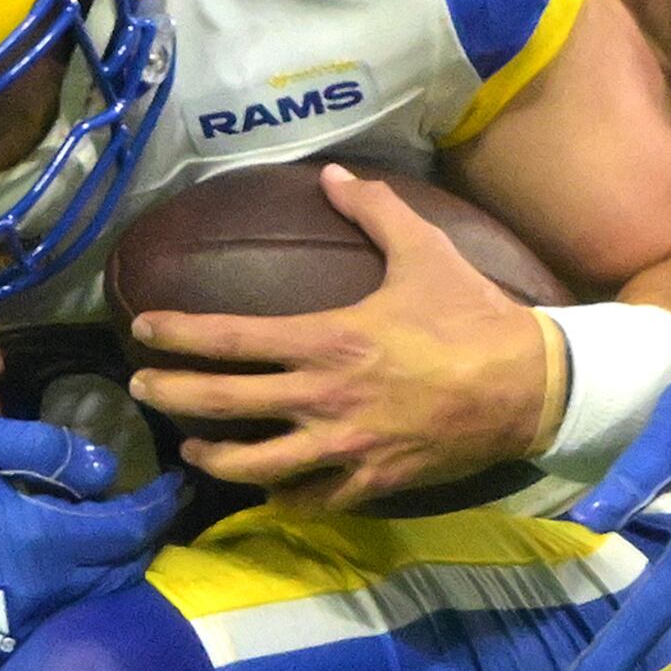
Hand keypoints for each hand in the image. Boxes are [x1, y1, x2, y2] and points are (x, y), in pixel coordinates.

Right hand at [0, 414, 183, 670]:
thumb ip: (44, 448)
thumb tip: (106, 469)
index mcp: (40, 542)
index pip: (128, 531)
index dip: (159, 506)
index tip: (174, 486)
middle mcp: (38, 598)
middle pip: (117, 576)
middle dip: (138, 542)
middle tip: (141, 511)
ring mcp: (12, 633)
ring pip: (86, 606)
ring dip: (103, 574)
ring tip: (103, 540)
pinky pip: (47, 630)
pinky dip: (64, 603)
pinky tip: (54, 576)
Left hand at [124, 166, 551, 509]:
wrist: (531, 386)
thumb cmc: (473, 316)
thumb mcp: (425, 250)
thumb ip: (373, 210)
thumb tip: (333, 173)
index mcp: (328, 340)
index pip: (230, 338)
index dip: (179, 335)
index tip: (144, 330)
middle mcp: (323, 397)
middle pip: (222, 404)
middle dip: (170, 397)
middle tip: (140, 391)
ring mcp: (344, 447)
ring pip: (253, 465)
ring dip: (213, 456)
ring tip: (193, 446)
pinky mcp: (370, 481)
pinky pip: (309, 497)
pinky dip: (280, 495)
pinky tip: (264, 486)